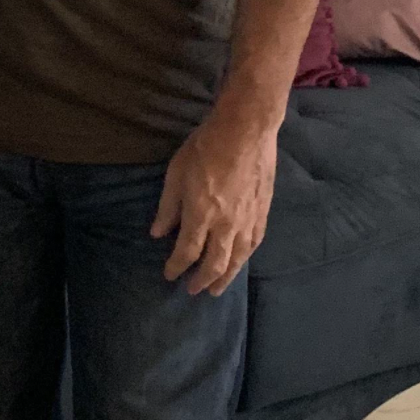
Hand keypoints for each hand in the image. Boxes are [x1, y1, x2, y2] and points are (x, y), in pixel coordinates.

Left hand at [150, 107, 278, 296]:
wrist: (246, 129)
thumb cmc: (205, 147)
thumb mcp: (176, 173)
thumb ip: (168, 207)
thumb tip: (157, 233)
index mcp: (201, 214)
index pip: (187, 251)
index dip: (176, 267)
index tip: (169, 275)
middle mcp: (226, 224)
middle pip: (214, 263)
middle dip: (201, 280)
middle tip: (193, 290)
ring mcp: (247, 220)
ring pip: (237, 258)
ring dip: (226, 277)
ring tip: (216, 288)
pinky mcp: (263, 212)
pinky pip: (254, 243)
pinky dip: (245, 257)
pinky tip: (240, 261)